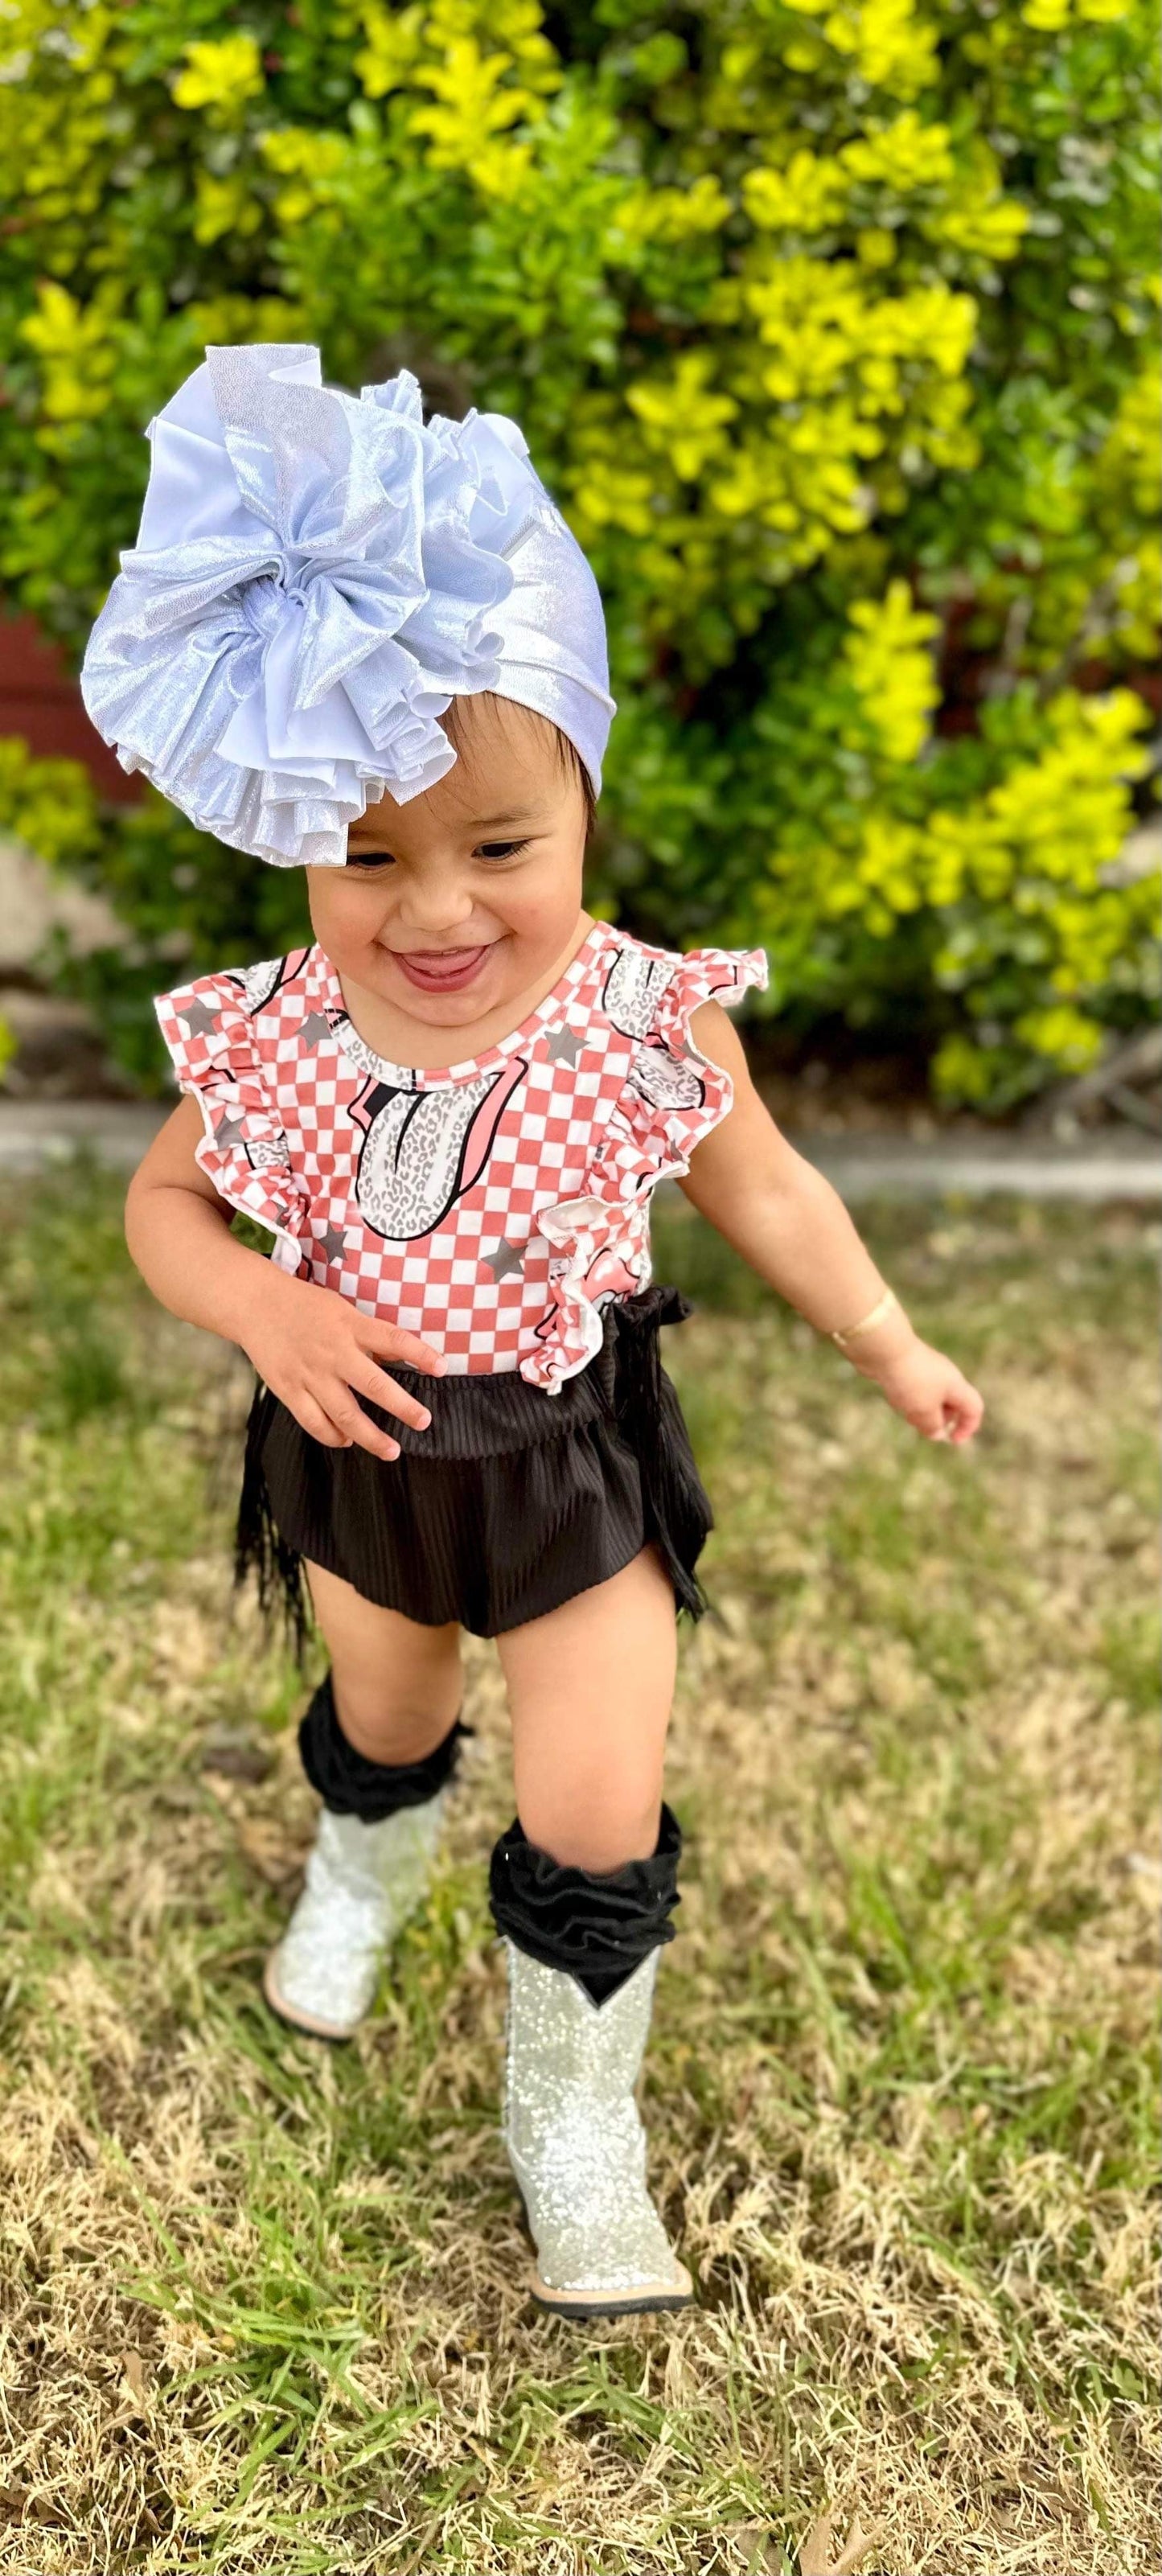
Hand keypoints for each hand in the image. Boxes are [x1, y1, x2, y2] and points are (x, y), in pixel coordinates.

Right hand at [236, 1269, 444, 1459]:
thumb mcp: (344, 1311)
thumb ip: (371, 1336)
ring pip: (344, 1414)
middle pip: (373, 1385)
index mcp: (350, 1326)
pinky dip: (332, 1436)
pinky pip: (314, 1422)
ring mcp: (309, 1374)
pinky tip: (346, 1441)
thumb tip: (403, 1358)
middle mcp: (333, 1352)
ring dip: (370, 1436)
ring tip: (391, 1450)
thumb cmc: (306, 1308)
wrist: (256, 1305)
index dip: (420, 1354)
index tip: (442, 1368)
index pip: (393, 1339)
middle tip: (423, 1422)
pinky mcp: (288, 1390)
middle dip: (402, 1407)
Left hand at [856, 1331, 983, 1445]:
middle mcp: (946, 1376)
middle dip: (938, 1419)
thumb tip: (937, 1435)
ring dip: (919, 1410)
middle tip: (920, 1423)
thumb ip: (933, 1426)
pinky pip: (914, 1390)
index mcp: (956, 1385)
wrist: (885, 1348)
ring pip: (930, 1399)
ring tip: (904, 1406)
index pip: (974, 1408)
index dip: (968, 1426)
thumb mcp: (924, 1410)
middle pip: (951, 1404)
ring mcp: (927, 1370)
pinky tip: (893, 1394)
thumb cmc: (910, 1380)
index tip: (953, 1440)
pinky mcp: (910, 1368)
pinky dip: (907, 1399)